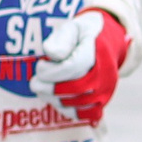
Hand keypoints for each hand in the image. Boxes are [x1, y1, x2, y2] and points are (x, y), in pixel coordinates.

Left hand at [35, 9, 129, 124]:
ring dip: (52, 98)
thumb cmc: (83, 36)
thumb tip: (52, 54)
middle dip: (49, 86)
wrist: (104, 46)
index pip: (73, 67)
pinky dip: (64, 109)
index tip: (41, 65)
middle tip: (35, 81)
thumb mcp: (73, 27)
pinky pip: (82, 115)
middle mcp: (106, 74)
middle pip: (75, 88)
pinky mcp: (101, 104)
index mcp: (99, 52)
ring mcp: (104, 91)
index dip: (51, 70)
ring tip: (43, 86)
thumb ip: (62, 37)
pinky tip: (55, 97)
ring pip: (76, 104)